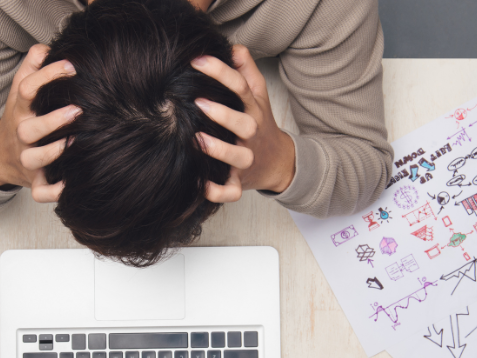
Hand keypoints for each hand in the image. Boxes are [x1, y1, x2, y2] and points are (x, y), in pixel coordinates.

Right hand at [0, 44, 79, 201]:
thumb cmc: (19, 119)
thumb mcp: (20, 93)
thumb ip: (31, 69)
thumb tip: (45, 48)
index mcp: (20, 110)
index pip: (27, 89)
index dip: (47, 76)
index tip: (71, 67)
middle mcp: (22, 135)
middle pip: (29, 129)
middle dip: (52, 121)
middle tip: (77, 111)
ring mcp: (26, 159)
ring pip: (35, 160)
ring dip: (53, 153)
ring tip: (74, 143)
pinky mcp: (34, 181)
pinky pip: (41, 192)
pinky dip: (54, 192)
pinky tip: (71, 185)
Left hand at [191, 45, 295, 202]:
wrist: (279, 163)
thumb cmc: (261, 125)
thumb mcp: (258, 97)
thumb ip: (246, 72)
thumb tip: (234, 46)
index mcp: (252, 111)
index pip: (240, 87)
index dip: (220, 72)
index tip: (197, 61)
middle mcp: (250, 135)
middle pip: (243, 123)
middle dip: (223, 114)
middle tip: (199, 102)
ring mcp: (246, 160)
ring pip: (237, 158)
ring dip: (219, 150)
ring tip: (198, 140)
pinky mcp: (240, 182)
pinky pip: (231, 191)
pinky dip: (218, 191)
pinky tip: (202, 185)